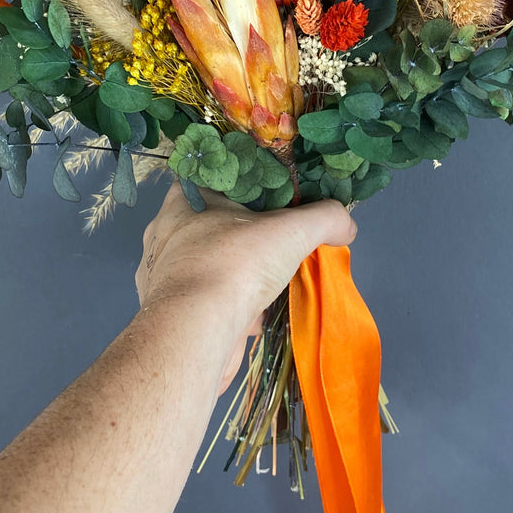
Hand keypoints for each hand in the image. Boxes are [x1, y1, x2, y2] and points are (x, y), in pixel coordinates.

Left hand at [135, 182, 356, 392]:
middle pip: (213, 225)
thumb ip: (324, 219)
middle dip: (246, 236)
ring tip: (269, 281)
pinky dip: (231, 307)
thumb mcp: (291, 230)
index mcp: (185, 200)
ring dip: (240, 275)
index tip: (270, 195)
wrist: (196, 334)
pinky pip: (208, 300)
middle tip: (276, 240)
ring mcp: (165, 275)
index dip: (243, 184)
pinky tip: (254, 315)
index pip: (213, 178)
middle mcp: (166, 233)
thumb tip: (347, 224)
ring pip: (212, 265)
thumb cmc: (234, 265)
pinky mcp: (171, 312)